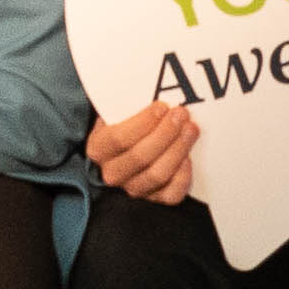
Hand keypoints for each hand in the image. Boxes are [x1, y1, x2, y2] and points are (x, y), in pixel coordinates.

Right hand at [85, 100, 201, 206]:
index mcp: (98, 149)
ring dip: (177, 149)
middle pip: (140, 157)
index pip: (118, 139)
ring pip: (157, 174)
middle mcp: (112, 173)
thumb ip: (126, 104)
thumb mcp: (117, 113)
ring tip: (191, 129)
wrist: (129, 148)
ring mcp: (133, 188)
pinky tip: (188, 158)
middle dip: (165, 133)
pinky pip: (171, 195)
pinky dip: (182, 177)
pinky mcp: (154, 200)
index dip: (143, 123)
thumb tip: (149, 89)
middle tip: (181, 114)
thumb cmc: (126, 125)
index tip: (161, 106)